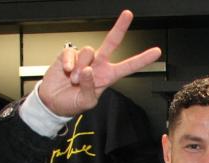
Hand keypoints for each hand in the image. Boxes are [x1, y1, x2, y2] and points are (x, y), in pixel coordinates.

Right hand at [38, 10, 161, 116]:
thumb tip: (88, 70)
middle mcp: (98, 64)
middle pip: (111, 42)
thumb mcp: (86, 103)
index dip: (142, 59)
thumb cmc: (72, 103)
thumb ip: (90, 88)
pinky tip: (66, 71)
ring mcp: (85, 58)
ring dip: (79, 68)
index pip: (128, 66)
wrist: (52, 101)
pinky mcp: (70, 55)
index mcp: (108, 76)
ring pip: (88, 51)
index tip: (156, 52)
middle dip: (120, 27)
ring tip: (74, 80)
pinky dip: (68, 63)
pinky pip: (72, 53)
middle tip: (128, 14)